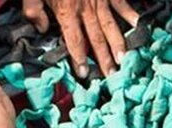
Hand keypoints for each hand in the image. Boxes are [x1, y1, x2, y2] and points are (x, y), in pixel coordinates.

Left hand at [22, 0, 139, 75]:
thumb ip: (34, 11)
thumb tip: (42, 29)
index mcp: (66, 11)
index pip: (74, 40)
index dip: (79, 58)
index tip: (83, 74)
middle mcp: (86, 8)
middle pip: (96, 38)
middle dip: (104, 59)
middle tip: (112, 76)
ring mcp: (99, 0)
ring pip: (110, 25)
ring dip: (118, 44)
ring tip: (124, 60)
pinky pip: (120, 3)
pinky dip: (129, 14)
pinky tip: (137, 24)